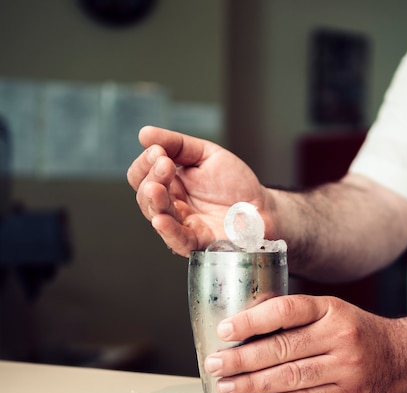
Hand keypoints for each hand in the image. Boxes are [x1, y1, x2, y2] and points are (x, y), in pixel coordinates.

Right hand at [127, 126, 269, 255]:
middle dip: (151, 177)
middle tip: (165, 164)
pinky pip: (177, 240)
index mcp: (171, 184)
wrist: (262, 205)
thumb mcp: (207, 155)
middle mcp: (172, 205)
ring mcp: (183, 224)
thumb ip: (177, 144)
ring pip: (157, 215)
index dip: (145, 163)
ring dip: (154, 201)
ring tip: (156, 188)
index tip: (158, 151)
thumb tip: (144, 133)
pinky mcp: (198, 241)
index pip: (141, 175)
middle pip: (145, 195)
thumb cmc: (235, 183)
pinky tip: (160, 220)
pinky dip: (168, 231)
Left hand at [204, 295, 406, 392]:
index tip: (225, 329)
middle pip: (282, 348)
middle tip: (214, 364)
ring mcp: (346, 367)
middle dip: (242, 358)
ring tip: (226, 385)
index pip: (286, 310)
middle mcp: (339, 336)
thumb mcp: (332, 310)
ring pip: (290, 377)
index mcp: (331, 309)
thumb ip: (296, 316)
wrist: (403, 355)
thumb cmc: (358, 330)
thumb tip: (246, 324)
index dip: (252, 320)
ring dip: (252, 384)